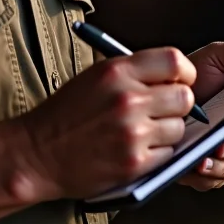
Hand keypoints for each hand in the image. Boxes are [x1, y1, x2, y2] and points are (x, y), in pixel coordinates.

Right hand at [14, 47, 196, 201]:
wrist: (39, 151)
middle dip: (178, 103)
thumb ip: (133, 72)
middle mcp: (128, 98)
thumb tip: (172, 76)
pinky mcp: (134, 163)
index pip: (174, 61)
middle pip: (184, 96)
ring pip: (179, 127)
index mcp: (117, 71)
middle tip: (164, 109)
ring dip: (168, 130)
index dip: (183, 72)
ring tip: (144, 131)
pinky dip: (158, 153)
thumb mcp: (96, 76)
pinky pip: (168, 154)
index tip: (180, 79)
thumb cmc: (66, 112)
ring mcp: (132, 132)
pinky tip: (137, 148)